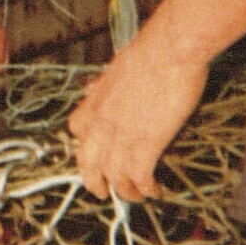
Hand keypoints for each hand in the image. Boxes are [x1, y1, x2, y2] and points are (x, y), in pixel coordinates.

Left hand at [67, 36, 205, 201]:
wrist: (169, 48)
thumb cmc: (152, 51)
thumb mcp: (120, 67)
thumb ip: (114, 84)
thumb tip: (118, 85)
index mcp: (94, 101)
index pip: (76, 130)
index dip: (84, 147)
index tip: (94, 155)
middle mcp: (102, 122)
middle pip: (87, 163)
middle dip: (93, 182)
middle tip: (103, 192)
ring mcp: (121, 135)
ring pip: (113, 177)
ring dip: (124, 191)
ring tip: (135, 196)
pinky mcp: (145, 143)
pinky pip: (139, 177)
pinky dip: (145, 188)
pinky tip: (154, 191)